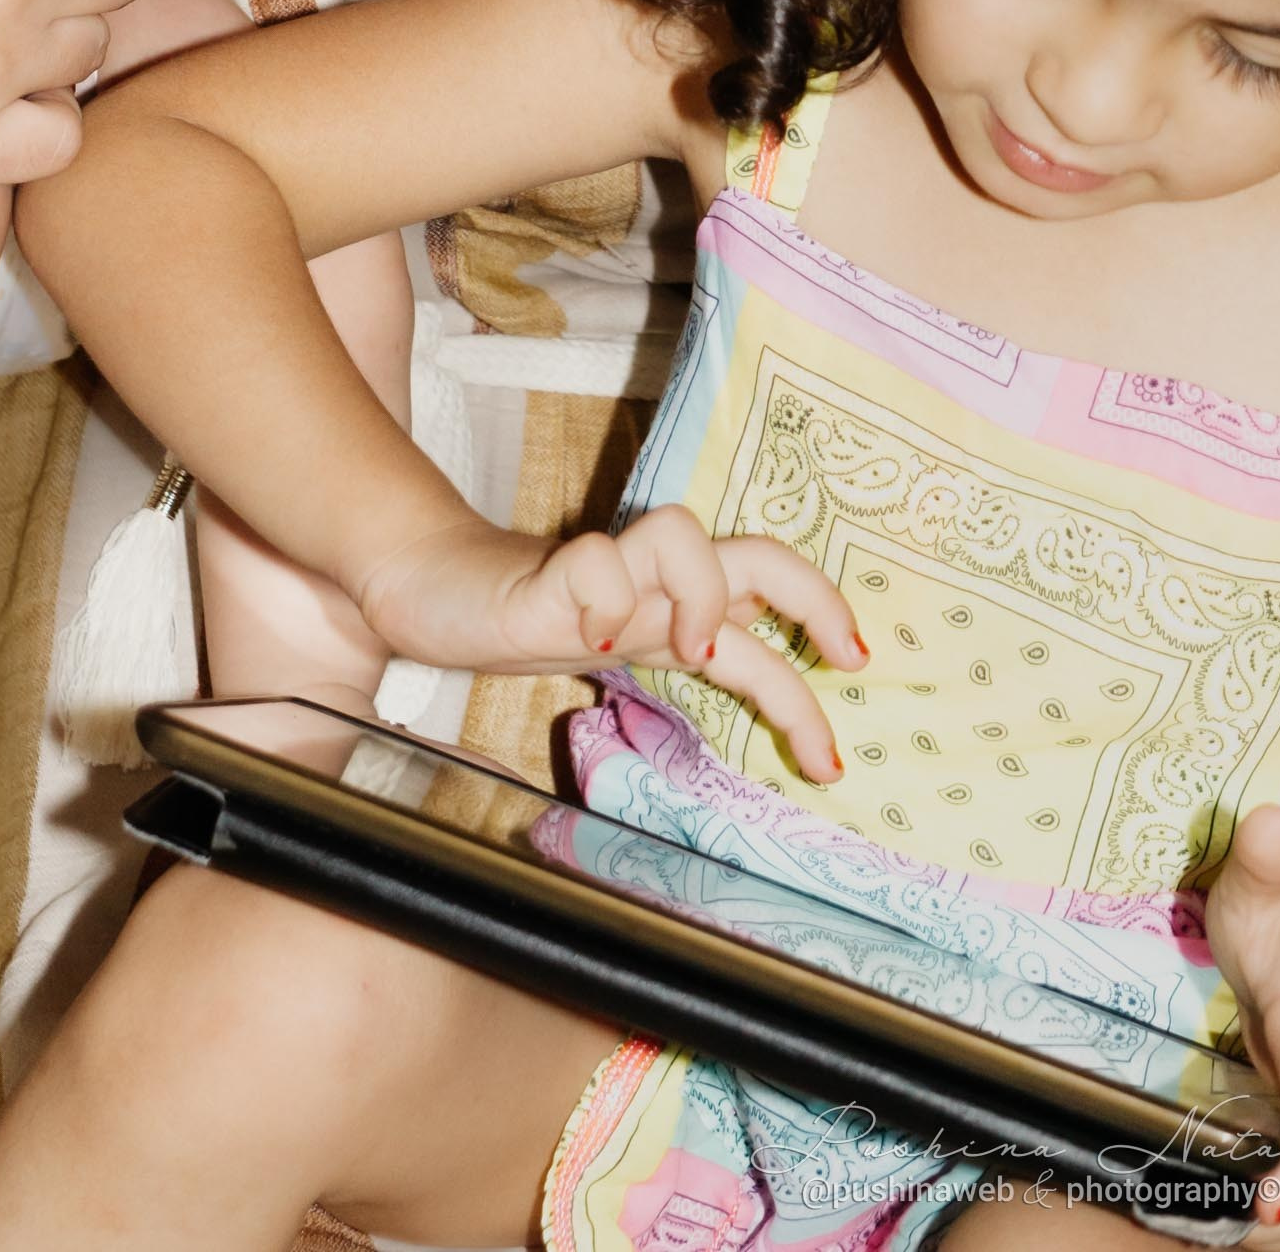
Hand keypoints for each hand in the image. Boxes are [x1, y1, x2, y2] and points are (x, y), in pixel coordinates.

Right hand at [356, 501, 863, 784]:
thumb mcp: (625, 642)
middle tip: (844, 658)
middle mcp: (654, 582)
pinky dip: (605, 600)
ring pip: (681, 535)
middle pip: (756, 554)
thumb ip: (687, 644)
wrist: (435, 585)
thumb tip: (762, 657)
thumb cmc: (532, 614)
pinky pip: (594, 562)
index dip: (820, 646)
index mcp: (676, 602)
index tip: (838, 744)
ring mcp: (605, 572)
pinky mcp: (549, 573)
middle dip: (813, 599)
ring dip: (701, 596)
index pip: (769, 601)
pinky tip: (593, 640)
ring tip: (684, 654)